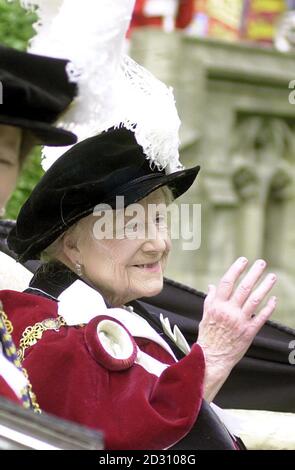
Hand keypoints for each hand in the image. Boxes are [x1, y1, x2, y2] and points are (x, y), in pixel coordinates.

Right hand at [197, 257, 276, 400]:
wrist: (212, 358)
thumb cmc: (208, 336)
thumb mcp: (206, 315)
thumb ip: (210, 299)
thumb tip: (212, 286)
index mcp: (217, 305)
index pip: (227, 282)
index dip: (236, 269)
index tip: (244, 260)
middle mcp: (229, 311)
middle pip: (244, 288)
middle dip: (254, 273)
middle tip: (262, 263)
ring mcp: (240, 322)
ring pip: (255, 300)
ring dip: (265, 287)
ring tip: (272, 277)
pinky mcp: (249, 332)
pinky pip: (261, 317)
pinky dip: (269, 307)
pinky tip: (273, 299)